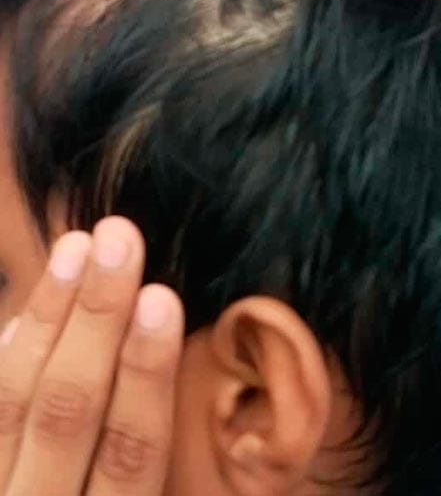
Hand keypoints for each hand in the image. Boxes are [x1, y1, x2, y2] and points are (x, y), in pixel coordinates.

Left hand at [0, 218, 183, 494]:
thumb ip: (136, 467)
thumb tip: (151, 356)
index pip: (129, 450)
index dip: (146, 371)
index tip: (163, 295)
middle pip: (62, 412)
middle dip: (95, 317)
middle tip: (119, 236)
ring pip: (6, 405)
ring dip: (45, 318)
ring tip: (76, 246)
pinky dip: (1, 355)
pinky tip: (21, 313)